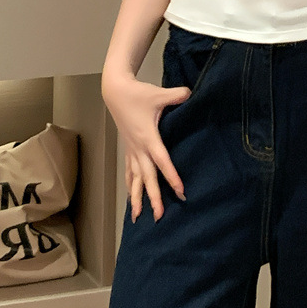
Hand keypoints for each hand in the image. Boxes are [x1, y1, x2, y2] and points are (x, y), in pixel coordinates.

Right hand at [101, 69, 189, 221]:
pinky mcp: (128, 148)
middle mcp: (139, 148)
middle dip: (153, 197)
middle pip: (147, 177)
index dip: (171, 176)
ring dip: (136, 197)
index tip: (180, 191)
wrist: (115, 91)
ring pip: (135, 178)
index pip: (162, 161)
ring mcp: (132, 149)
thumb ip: (176, 95)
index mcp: (148, 137)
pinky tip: (131, 197)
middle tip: (160, 216)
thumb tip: (190, 93)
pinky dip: (130, 185)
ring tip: (138, 216)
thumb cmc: (138, 93)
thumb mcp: (158, 94)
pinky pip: (129, 171)